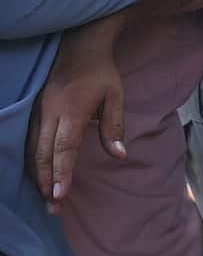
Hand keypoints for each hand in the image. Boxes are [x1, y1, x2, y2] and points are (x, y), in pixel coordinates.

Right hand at [26, 14, 128, 214]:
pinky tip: (38, 175)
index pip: (64, 148)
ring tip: (47, 197)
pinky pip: (30, 142)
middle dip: (47, 183)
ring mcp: (38, 112)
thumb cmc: (101, 73)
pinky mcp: (34, 112)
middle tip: (54, 208)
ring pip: (32, 150)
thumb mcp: (115, 96)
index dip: (61, 173)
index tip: (60, 196)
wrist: (80, 47)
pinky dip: (33, 162)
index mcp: (71, 111)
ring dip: (38, 175)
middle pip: (43, 155)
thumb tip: (120, 156)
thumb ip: (114, 127)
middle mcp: (49, 113)